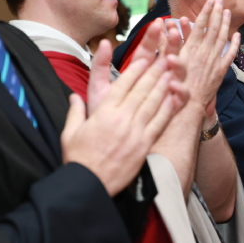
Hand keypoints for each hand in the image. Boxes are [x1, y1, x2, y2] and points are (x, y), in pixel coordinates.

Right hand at [62, 54, 189, 195]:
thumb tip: (74, 96)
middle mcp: (122, 119)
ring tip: (171, 72)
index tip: (143, 59)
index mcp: (103, 113)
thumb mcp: (70, 132)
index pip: (123, 85)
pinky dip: (168, 109)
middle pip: (142, 90)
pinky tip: (174, 98)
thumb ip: (75, 111)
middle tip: (164, 58)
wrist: (89, 184)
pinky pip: (159, 123)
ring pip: (153, 103)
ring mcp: (135, 132)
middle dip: (154, 72)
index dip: (135, 71)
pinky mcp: (144, 145)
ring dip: (163, 86)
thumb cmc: (78, 159)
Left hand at [87, 19, 183, 114]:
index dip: (153, 36)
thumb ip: (100, 66)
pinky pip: (181, 99)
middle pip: (166, 57)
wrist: (114, 146)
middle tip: (174, 31)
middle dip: (172, 43)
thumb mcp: (98, 88)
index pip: (148, 50)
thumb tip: (103, 42)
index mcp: (138, 73)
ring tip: (172, 59)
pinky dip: (180, 92)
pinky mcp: (172, 110)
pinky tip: (176, 86)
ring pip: (178, 75)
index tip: (158, 22)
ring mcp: (167, 94)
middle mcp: (155, 81)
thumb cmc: (105, 116)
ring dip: (178, 64)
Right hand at [177, 0, 239, 109]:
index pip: (200, 26)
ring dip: (225, 23)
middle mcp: (205, 52)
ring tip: (227, 11)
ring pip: (223, 38)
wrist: (189, 104)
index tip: (210, 1)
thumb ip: (168, 45)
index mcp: (191, 49)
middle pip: (214, 28)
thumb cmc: (175, 85)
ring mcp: (215, 61)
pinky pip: (231, 54)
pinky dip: (235, 44)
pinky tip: (238, 35)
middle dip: (217, 12)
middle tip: (220, 0)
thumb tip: (164, 27)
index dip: (206, 12)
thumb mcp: (168, 64)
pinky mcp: (221, 71)